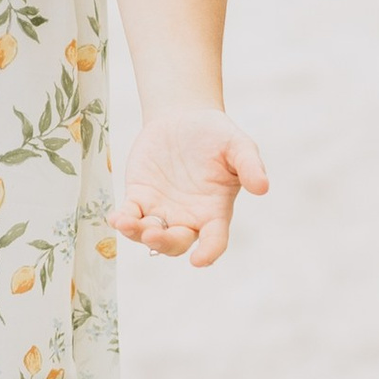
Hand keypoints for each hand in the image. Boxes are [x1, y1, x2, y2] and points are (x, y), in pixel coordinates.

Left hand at [115, 108, 268, 265]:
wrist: (184, 118)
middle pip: (176, 243)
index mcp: (215, 211)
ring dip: (138, 234)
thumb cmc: (216, 135)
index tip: (200, 260)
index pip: (215, 240)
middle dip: (165, 243)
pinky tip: (116, 217)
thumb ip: (250, 165)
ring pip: (149, 234)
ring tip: (127, 223)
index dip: (209, 253)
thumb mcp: (238, 145)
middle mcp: (188, 217)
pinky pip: (130, 215)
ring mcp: (162, 210)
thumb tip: (262, 187)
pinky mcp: (139, 197)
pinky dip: (122, 219)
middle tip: (153, 234)